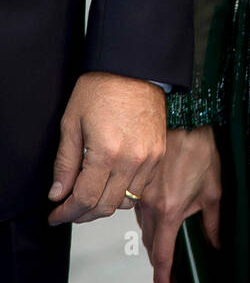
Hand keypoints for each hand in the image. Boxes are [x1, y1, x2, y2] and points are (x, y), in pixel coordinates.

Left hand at [48, 72, 165, 224]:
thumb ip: (65, 163)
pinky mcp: (159, 153)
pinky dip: (124, 192)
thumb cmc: (103, 87)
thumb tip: (58, 193)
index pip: (84, 199)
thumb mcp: (72, 123)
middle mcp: (132, 159)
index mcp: (107, 152)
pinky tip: (110, 183)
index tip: (56, 214)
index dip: (66, 213)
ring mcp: (149, 158)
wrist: (135, 68)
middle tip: (68, 210)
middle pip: (105, 206)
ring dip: (104, 205)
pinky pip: (142, 187)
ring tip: (89, 196)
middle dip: (82, 214)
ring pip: (126, 202)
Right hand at [135, 126, 220, 282]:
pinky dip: (147, 222)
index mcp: (170, 211)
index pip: (163, 255)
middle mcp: (149, 206)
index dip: (163, 278)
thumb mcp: (214, 189)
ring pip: (143, 229)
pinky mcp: (138, 183)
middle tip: (168, 276)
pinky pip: (138, 211)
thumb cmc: (201, 151)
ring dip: (153, 241)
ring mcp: (140, 195)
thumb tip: (215, 246)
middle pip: (150, 245)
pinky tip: (157, 221)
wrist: (182, 118)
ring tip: (164, 251)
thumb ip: (212, 222)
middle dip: (158, 262)